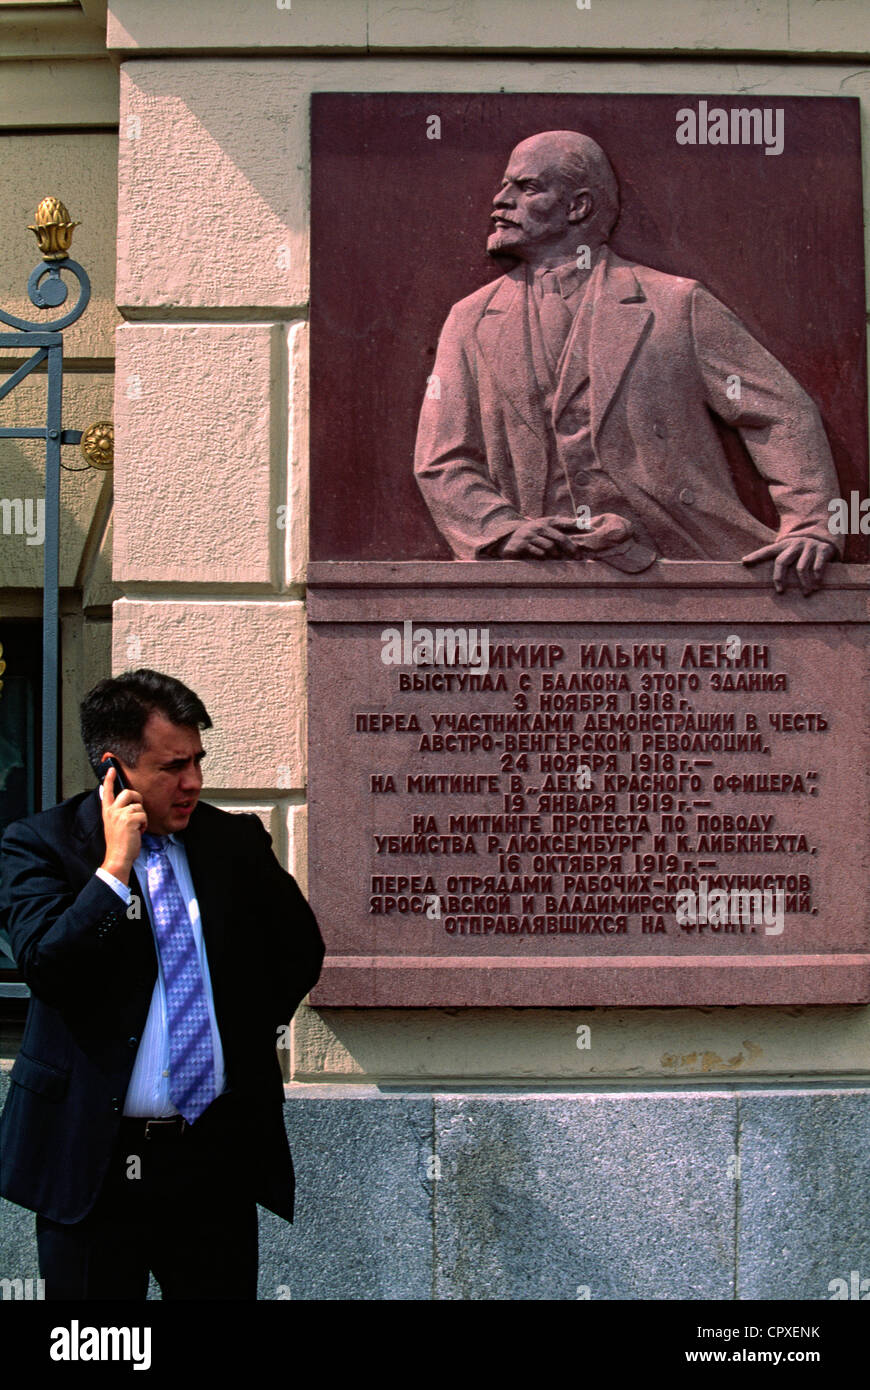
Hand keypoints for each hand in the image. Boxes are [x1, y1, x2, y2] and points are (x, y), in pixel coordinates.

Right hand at [100, 765, 146, 881]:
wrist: (118, 857)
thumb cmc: (119, 844)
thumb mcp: (115, 825)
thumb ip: (119, 813)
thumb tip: (129, 804)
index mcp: (107, 812)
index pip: (107, 792)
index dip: (110, 779)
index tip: (112, 769)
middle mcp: (112, 811)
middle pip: (128, 792)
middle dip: (137, 798)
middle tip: (137, 811)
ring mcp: (120, 814)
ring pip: (139, 806)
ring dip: (142, 818)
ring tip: (135, 828)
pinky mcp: (129, 819)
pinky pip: (144, 815)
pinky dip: (144, 825)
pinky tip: (138, 832)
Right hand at [498, 516, 578, 557]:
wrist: (507, 540)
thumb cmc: (531, 536)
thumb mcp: (544, 529)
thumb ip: (559, 529)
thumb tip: (581, 531)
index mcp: (546, 522)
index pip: (564, 522)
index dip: (578, 525)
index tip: (591, 530)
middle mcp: (538, 526)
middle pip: (560, 537)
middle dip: (570, 548)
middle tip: (577, 556)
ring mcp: (529, 535)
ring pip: (549, 546)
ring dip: (555, 554)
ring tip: (556, 557)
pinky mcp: (522, 544)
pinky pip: (538, 552)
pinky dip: (542, 556)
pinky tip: (543, 558)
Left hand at [742, 537, 835, 595]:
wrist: (824, 537)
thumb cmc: (800, 549)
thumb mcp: (788, 550)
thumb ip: (777, 558)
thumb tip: (752, 567)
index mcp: (784, 545)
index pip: (767, 551)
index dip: (755, 556)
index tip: (744, 562)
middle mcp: (795, 545)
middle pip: (782, 561)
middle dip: (779, 577)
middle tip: (780, 591)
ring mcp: (808, 547)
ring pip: (801, 568)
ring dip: (803, 583)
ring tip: (806, 593)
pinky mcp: (822, 550)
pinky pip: (818, 566)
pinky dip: (817, 577)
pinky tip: (816, 586)